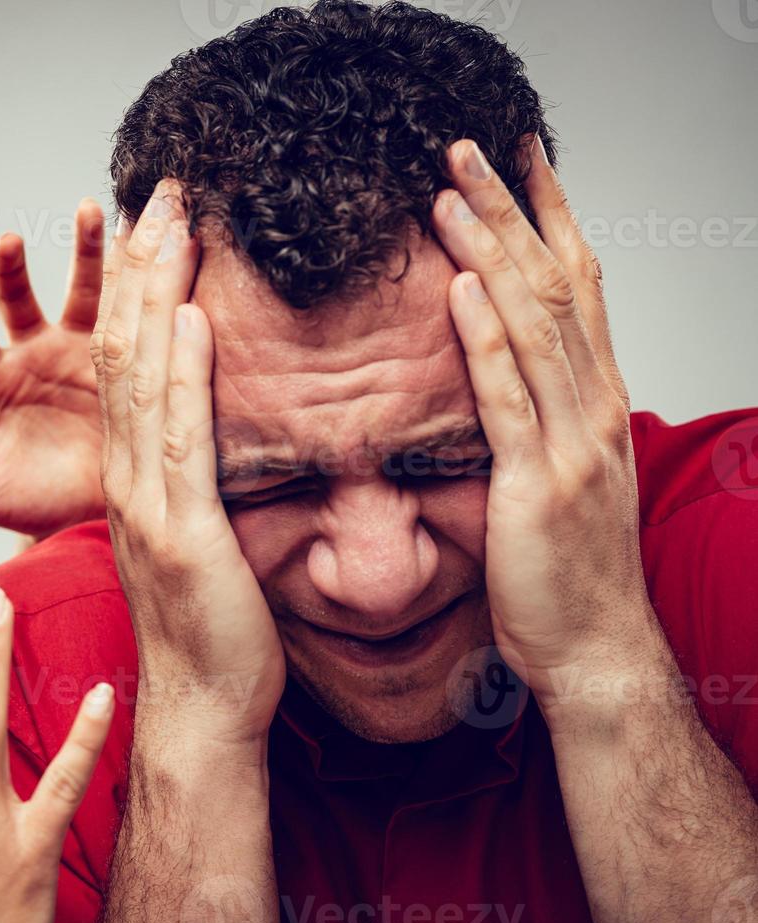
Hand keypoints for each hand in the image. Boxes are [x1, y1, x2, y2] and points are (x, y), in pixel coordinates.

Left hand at [0, 200, 106, 537]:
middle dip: (10, 270)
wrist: (90, 510)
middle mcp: (34, 353)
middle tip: (8, 242)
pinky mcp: (122, 355)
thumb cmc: (33, 501)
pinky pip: (130, 311)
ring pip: (80, 290)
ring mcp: (78, 349)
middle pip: (18, 300)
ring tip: (90, 210)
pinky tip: (149, 239)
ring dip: (87, 250)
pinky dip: (139, 276)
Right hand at [91, 181, 284, 749]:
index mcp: (131, 477)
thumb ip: (191, 485)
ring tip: (172, 224)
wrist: (199, 707)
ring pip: (144, 379)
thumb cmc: (208, 632)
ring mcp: (146, 503)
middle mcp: (127, 479)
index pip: (129, 364)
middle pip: (126, 352)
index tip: (161, 229)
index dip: (141, 291)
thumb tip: (214, 443)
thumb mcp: (192, 543)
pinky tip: (194, 315)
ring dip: (159, 296)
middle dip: (143, 268)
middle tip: (163, 194)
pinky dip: (186, 371)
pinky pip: (179, 436)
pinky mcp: (178, 530)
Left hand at [431, 137, 663, 707]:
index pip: (578, 286)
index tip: (518, 163)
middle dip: (512, 211)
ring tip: (448, 194)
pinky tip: (458, 291)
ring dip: (489, 252)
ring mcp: (570, 444)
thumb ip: (542, 416)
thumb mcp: (562, 476)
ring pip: (533, 326)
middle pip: (556, 285)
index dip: (548, 218)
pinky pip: (508, 399)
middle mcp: (593, 408)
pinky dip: (484, 340)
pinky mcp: (536, 485)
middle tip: (470, 149)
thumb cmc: (568, 570)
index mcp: (596, 401)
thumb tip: (511, 370)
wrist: (594, 651)